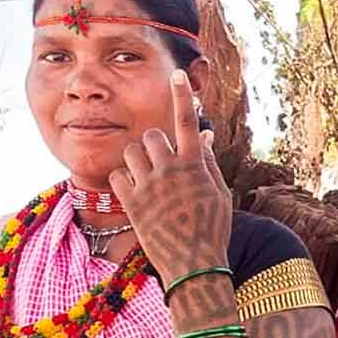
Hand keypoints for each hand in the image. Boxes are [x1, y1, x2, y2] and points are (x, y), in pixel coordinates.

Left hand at [109, 70, 231, 284]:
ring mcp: (150, 186)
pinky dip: (125, 180)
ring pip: (132, 152)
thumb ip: (208, 162)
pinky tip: (135, 193)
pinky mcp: (132, 203)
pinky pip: (118, 175)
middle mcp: (171, 170)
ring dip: (138, 160)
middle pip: (152, 135)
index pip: (187, 121)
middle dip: (155, 145)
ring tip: (148, 179)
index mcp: (196, 165)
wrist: (194, 264)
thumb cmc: (212, 228)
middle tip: (161, 163)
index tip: (176, 73)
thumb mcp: (219, 193)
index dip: (181, 95)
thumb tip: (204, 135)